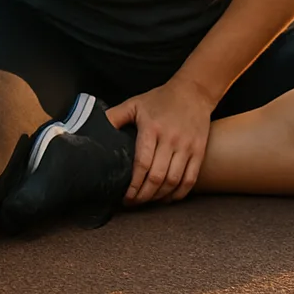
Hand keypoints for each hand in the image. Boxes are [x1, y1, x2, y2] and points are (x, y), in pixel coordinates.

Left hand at [106, 75, 213, 205]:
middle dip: (143, 195)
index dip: (133, 185)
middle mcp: (170, 139)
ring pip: (173, 181)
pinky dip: (179, 193)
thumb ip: (114, 117)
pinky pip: (190, 179)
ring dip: (159, 197)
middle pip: (157, 177)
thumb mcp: (135, 104)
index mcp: (152, 128)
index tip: (125, 196)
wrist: (193, 91)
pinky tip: (168, 197)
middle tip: (134, 202)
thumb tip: (94, 129)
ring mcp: (187, 146)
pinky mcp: (199, 150)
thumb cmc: (161, 99)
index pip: (142, 164)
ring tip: (148, 200)